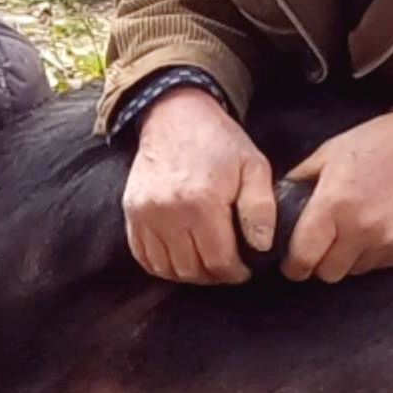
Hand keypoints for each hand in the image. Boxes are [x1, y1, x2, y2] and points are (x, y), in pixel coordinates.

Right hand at [123, 87, 274, 283]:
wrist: (176, 116)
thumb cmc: (219, 142)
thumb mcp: (253, 166)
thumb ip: (261, 208)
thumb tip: (261, 246)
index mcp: (202, 202)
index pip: (219, 262)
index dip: (235, 273)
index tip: (244, 269)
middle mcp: (169, 212)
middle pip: (192, 270)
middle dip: (214, 275)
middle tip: (227, 266)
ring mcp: (145, 214)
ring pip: (167, 268)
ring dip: (189, 273)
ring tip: (206, 262)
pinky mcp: (131, 212)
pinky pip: (143, 256)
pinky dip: (162, 265)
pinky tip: (181, 257)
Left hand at [280, 106, 392, 281]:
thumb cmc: (377, 143)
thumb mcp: (328, 153)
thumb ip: (299, 181)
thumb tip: (276, 206)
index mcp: (334, 203)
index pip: (303, 257)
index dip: (293, 265)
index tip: (292, 262)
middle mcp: (360, 227)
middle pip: (327, 273)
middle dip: (318, 263)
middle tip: (320, 247)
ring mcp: (386, 240)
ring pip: (352, 272)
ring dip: (345, 260)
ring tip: (349, 233)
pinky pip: (376, 265)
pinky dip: (369, 255)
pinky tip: (372, 230)